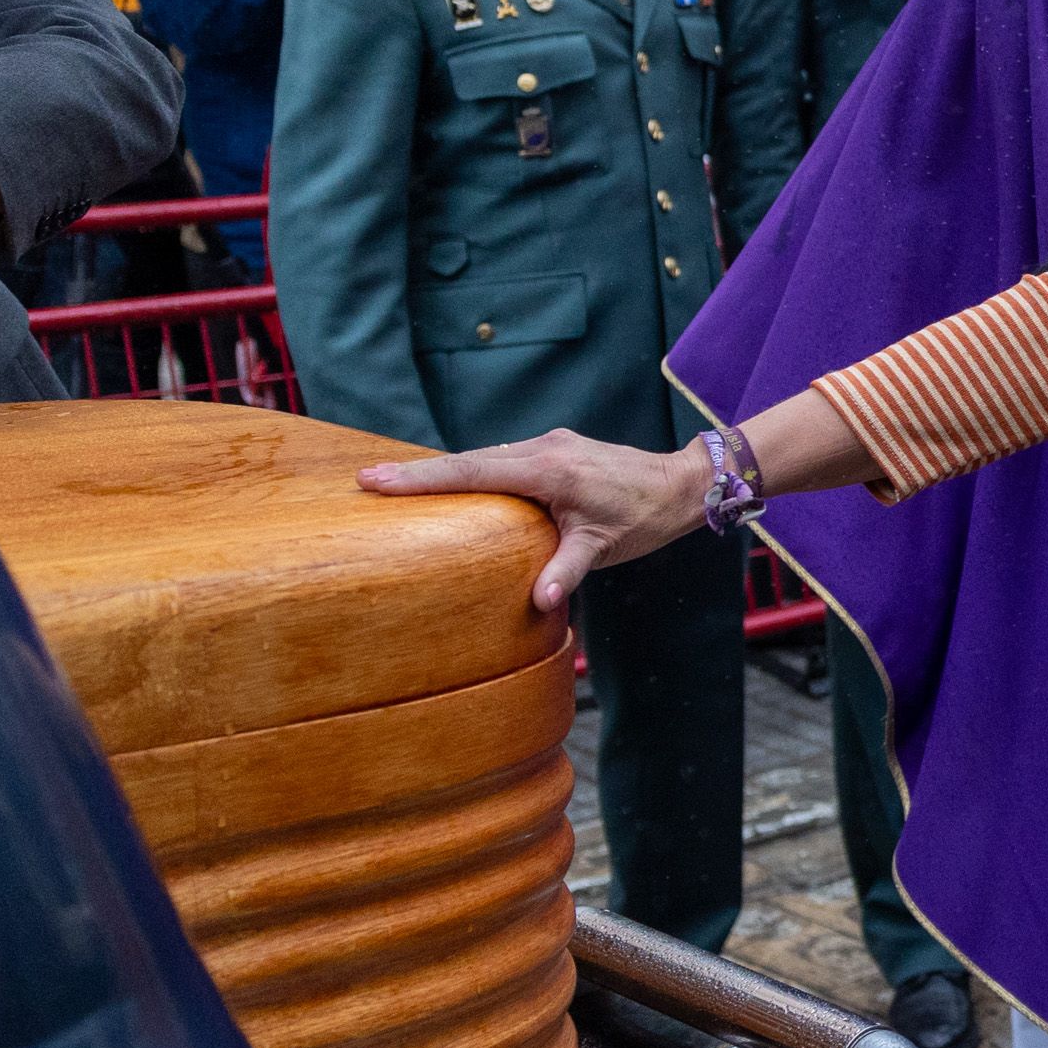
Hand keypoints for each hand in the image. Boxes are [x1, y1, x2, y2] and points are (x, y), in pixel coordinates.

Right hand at [361, 429, 708, 611]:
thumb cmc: (644, 518)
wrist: (682, 484)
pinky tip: (451, 481)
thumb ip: (567, 571)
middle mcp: (544, 448)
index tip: (376, 479)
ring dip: (444, 469)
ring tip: (394, 481)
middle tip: (365, 479)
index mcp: (549, 470)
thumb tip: (539, 603)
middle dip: (417, 472)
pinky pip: (504, 457)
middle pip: (469, 459)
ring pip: (485, 456)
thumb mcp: (603, 548)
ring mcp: (550, 443)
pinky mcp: (556, 447)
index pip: (472, 473)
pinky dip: (473, 469)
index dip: (422, 478)